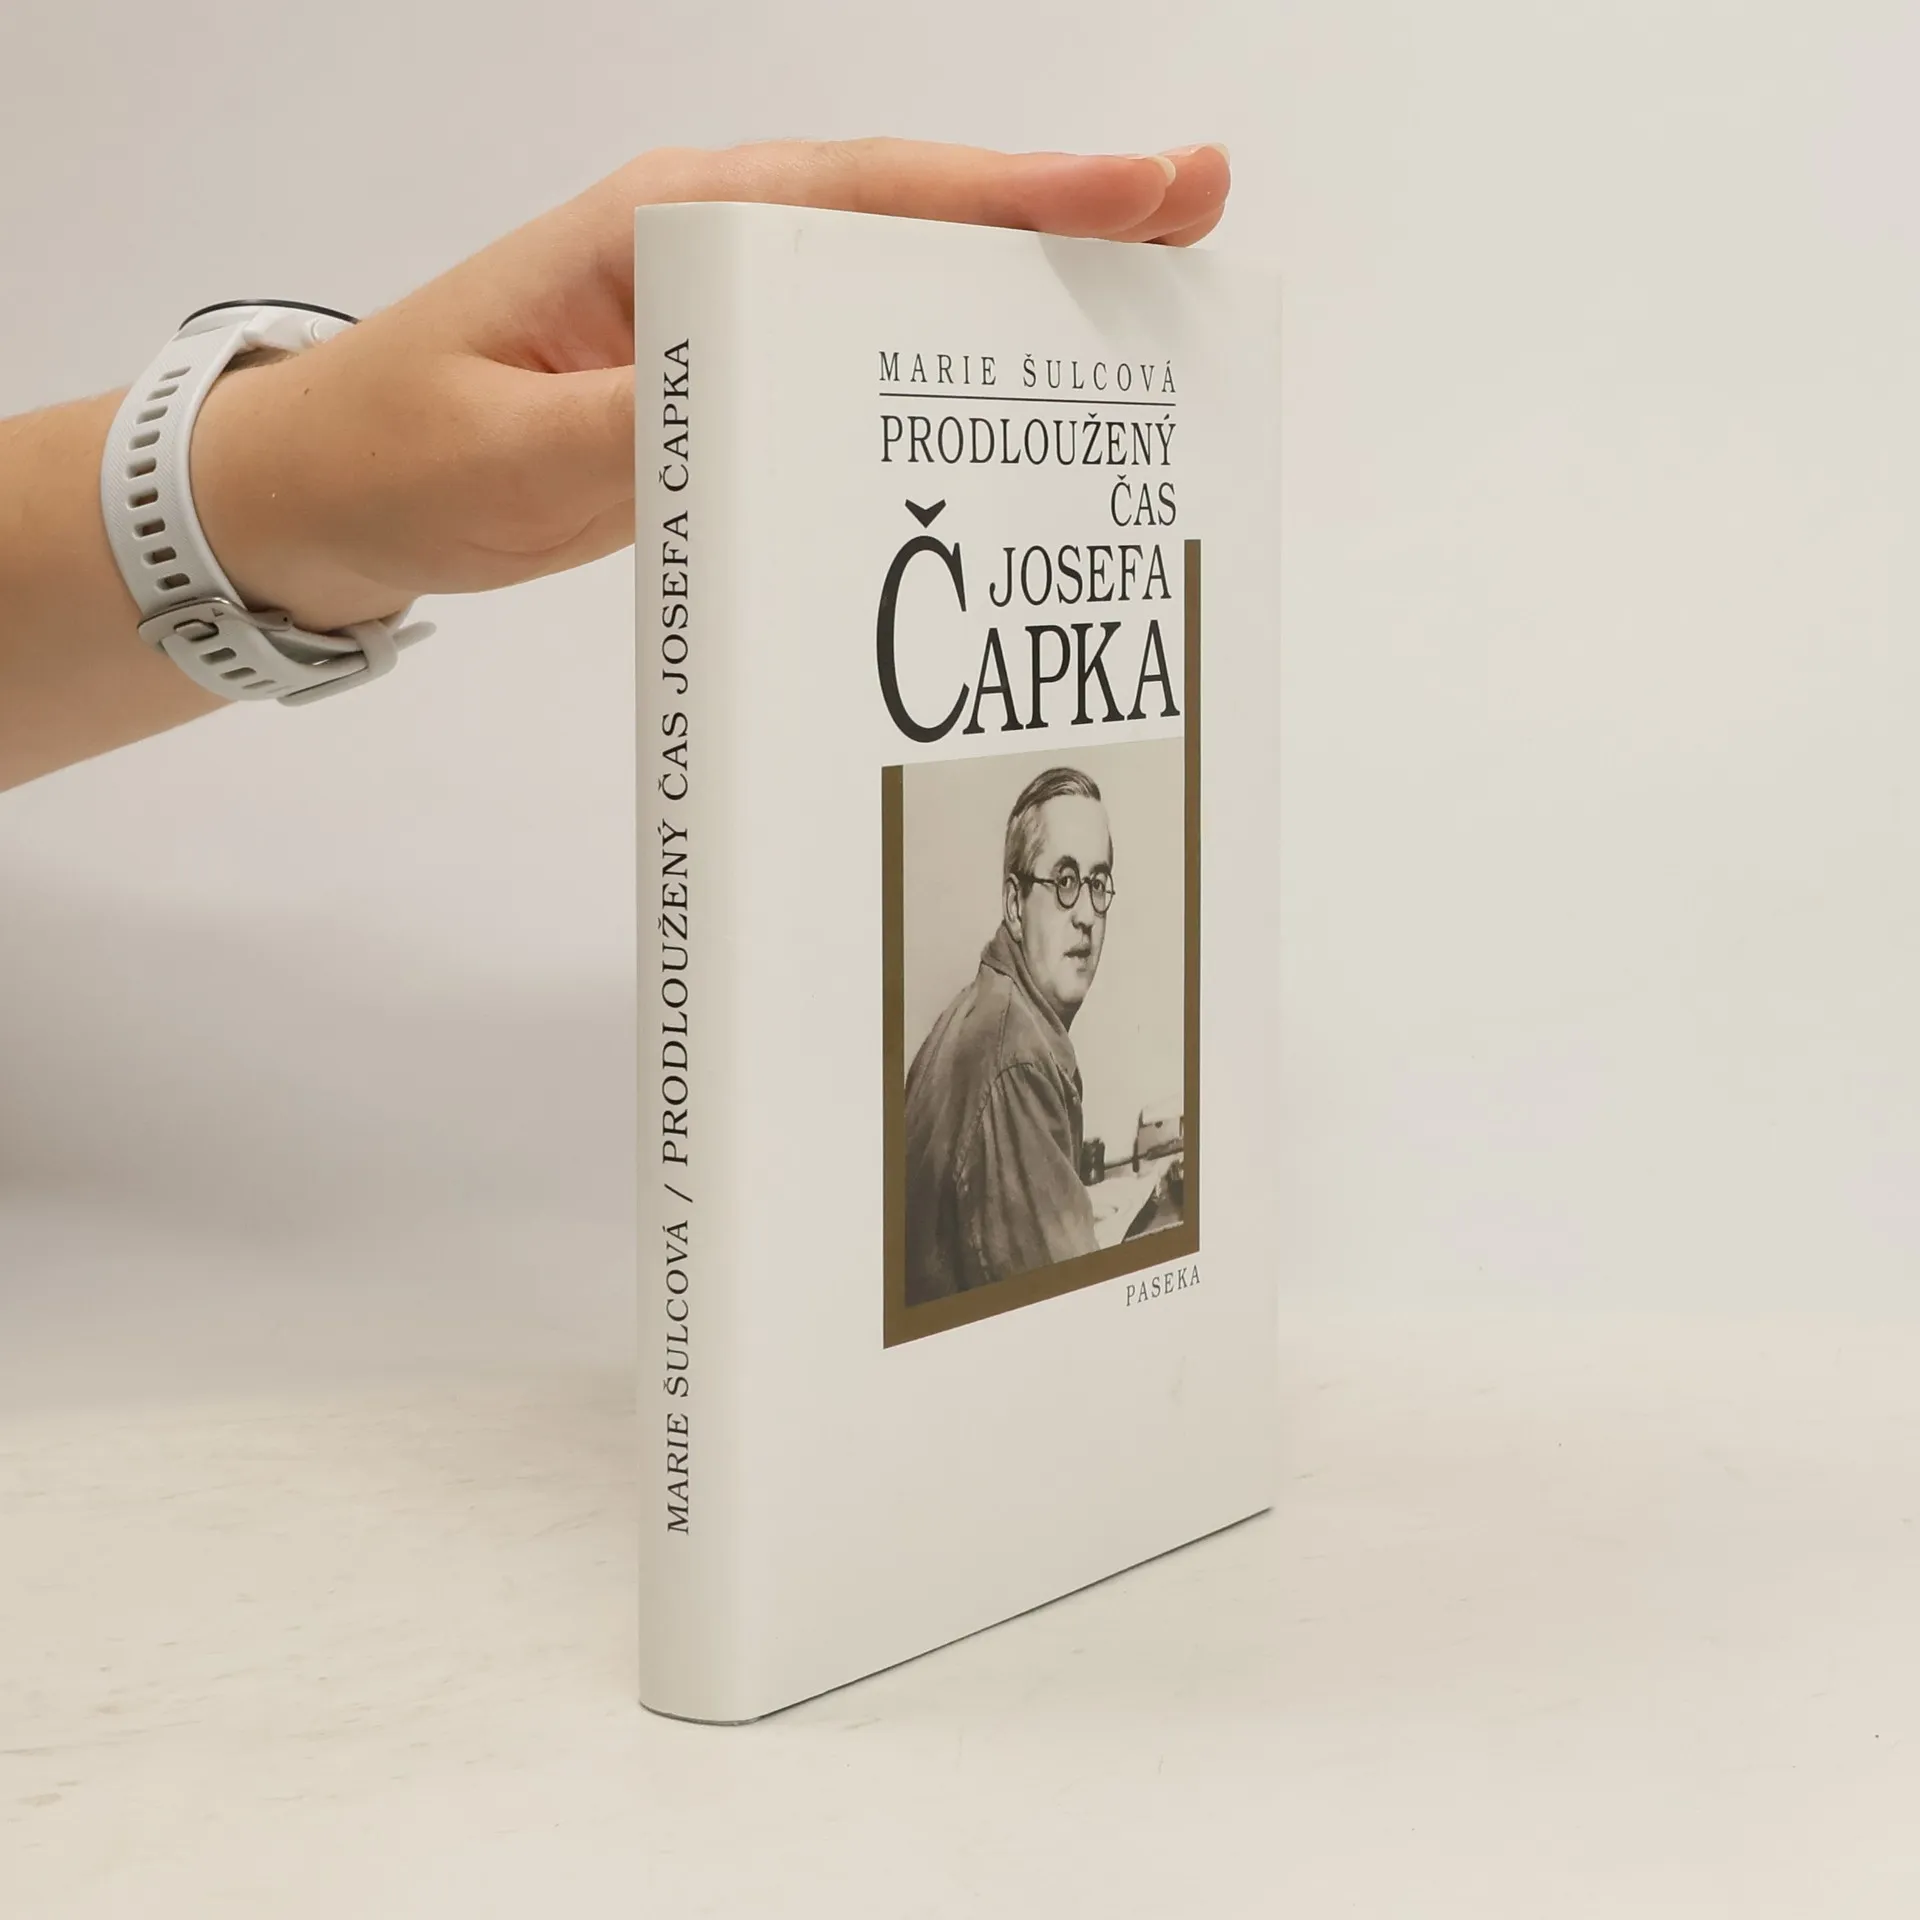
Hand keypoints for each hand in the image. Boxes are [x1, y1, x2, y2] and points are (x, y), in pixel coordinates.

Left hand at [190, 139, 1231, 632]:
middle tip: (1198, 226)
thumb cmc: (400, 449)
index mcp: (670, 231)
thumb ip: (635, 437)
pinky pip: (856, 380)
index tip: (1143, 190)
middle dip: (1056, 228)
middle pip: (915, 227)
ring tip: (1147, 325)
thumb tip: (769, 427)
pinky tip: (1012, 423)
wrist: (332, 496)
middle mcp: (716, 259)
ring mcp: (729, 328)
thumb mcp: (507, 451)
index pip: (869, 193)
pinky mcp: (728, 399)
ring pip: (898, 301)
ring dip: (1015, 309)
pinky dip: (940, 388)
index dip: (1012, 194)